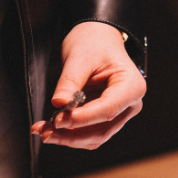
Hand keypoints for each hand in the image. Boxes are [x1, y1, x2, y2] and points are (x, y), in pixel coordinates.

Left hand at [31, 21, 145, 148]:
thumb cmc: (94, 43)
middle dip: (71, 135)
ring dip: (68, 138)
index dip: (82, 119)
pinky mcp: (106, 121)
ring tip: (44, 131)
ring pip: (94, 137)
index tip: (59, 120)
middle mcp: (130, 106)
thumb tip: (59, 104)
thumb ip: (70, 82)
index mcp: (132, 87)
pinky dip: (69, 134)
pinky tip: (52, 129)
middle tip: (46, 132)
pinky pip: (88, 134)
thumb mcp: (79, 57)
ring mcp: (119, 115)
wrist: (97, 39)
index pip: (107, 110)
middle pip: (101, 130)